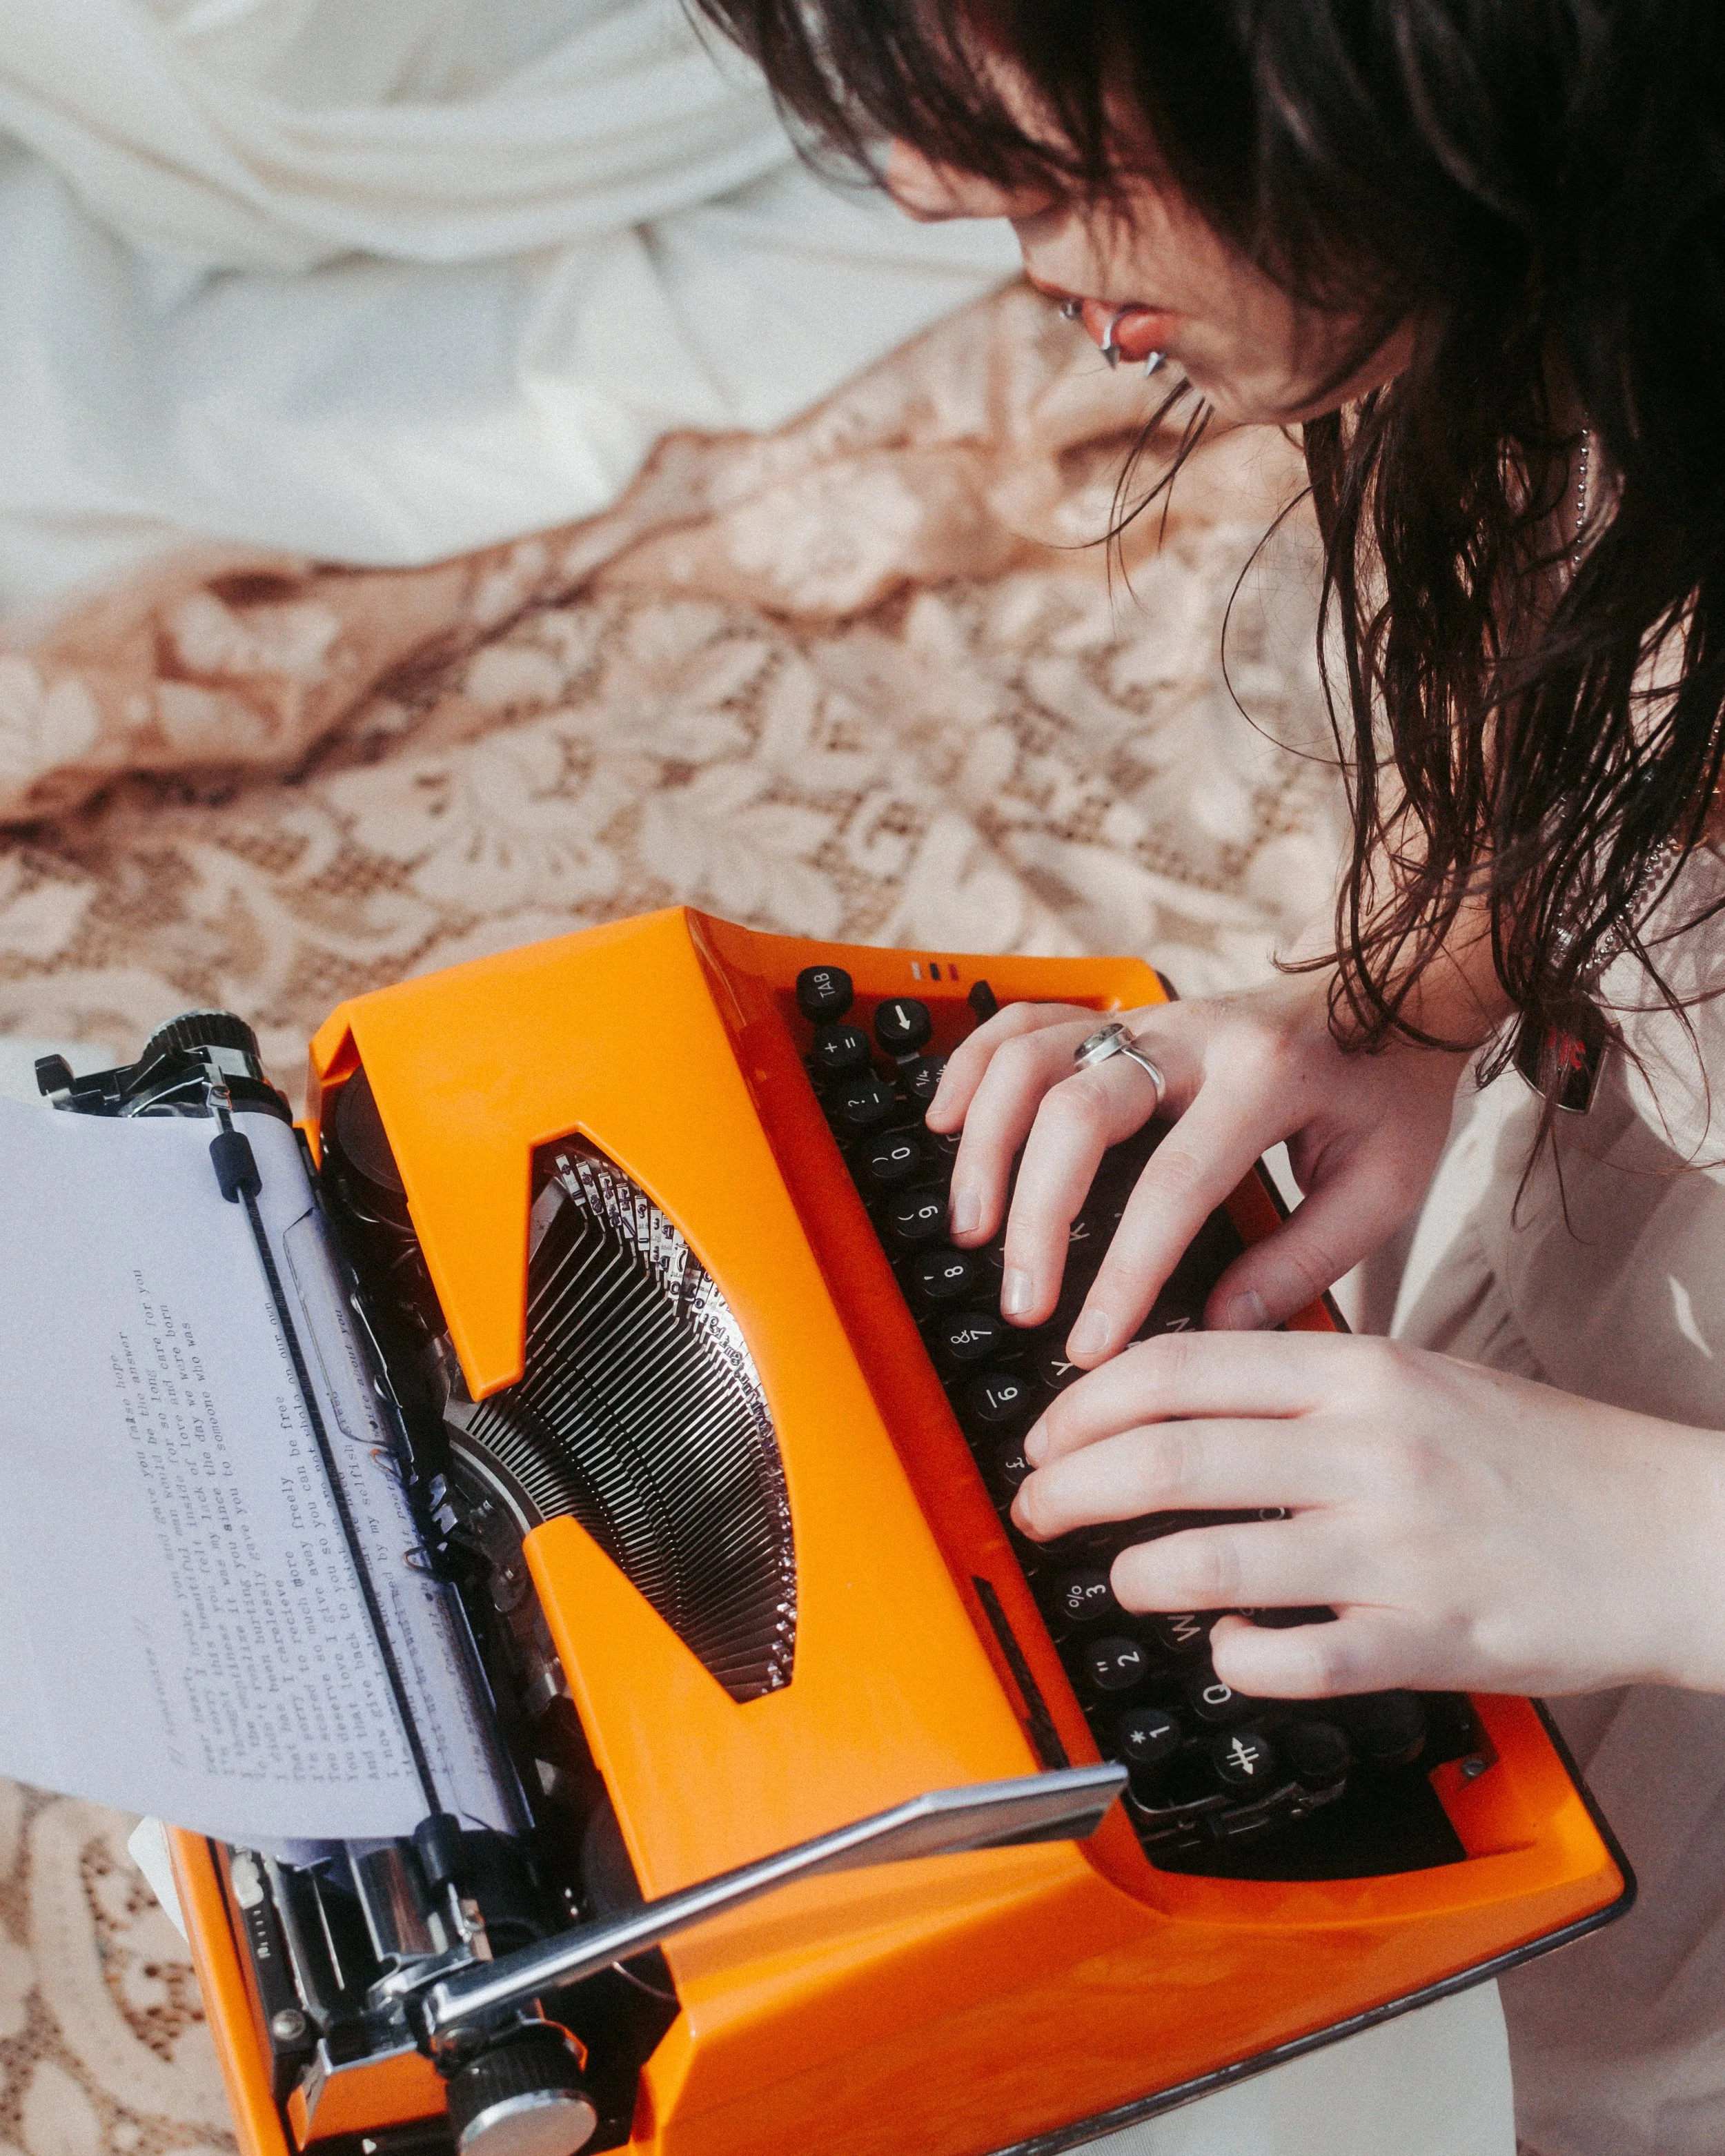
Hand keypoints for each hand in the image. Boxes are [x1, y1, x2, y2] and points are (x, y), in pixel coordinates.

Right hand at [924, 973, 1468, 1364]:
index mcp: (1267, 1077)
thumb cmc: (1387, 1089)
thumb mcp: (1383, 1183)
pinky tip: (943, 1127)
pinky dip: (970, 1070)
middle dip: (1036, 1215)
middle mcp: (1194, 1036)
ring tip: (971, 1228)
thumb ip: (1303, 1260)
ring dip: (986, 1146)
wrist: (1393, 988)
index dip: (1125, 1271)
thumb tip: (1217, 1330)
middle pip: (1078, 1111)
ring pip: (1031, 1058)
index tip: (1092, 1342)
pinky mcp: (1117, 1017)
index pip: (1176, 1182)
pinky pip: (1020, 1022)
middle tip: (1024, 1300)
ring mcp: (1146, 1019)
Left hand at [1011, 1329, 1724, 1697]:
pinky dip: (1230, 1657)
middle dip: (1066, 1486)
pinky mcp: (1423, 1641)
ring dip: (1131, 1576)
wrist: (1673, 1532)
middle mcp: (1368, 1449)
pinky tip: (1224, 1647)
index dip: (1084, 1403)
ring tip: (1120, 1581)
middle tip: (1036, 1509)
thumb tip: (1175, 1400)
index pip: (1177, 1367)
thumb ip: (1303, 1384)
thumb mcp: (1419, 1375)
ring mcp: (1393, 1549)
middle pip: (1164, 1457)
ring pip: (1203, 1560)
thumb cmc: (1542, 1456)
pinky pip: (1286, 1659)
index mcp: (1360, 1371)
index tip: (1047, 1431)